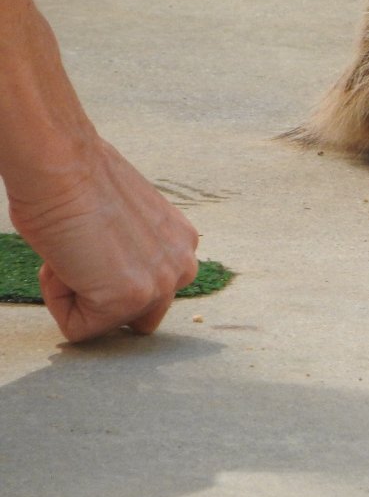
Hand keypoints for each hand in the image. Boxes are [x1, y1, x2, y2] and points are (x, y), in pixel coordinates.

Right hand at [8, 135, 199, 342]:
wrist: (63, 167)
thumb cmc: (80, 186)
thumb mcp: (128, 227)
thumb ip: (135, 254)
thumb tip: (115, 272)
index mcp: (183, 245)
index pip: (147, 292)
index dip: (106, 275)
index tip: (95, 240)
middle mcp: (183, 266)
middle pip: (136, 317)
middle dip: (102, 298)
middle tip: (85, 253)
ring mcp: (160, 285)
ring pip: (104, 325)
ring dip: (79, 297)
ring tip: (76, 251)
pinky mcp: (129, 299)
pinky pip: (78, 329)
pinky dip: (58, 300)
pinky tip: (64, 260)